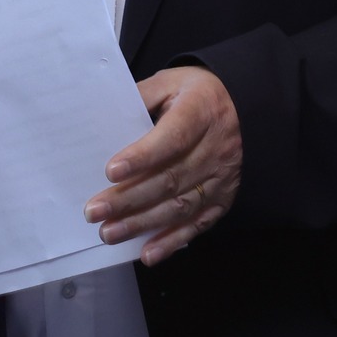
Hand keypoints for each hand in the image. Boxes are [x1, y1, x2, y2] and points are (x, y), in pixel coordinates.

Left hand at [85, 66, 241, 263]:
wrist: (242, 107)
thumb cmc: (196, 93)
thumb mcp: (170, 81)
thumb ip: (141, 96)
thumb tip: (106, 114)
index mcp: (200, 113)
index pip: (171, 139)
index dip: (141, 157)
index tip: (111, 172)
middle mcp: (215, 149)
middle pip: (169, 179)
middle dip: (129, 199)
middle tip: (95, 211)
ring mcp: (221, 178)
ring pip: (179, 207)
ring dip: (142, 224)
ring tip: (109, 233)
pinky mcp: (223, 199)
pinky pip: (197, 225)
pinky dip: (171, 242)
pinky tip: (147, 254)